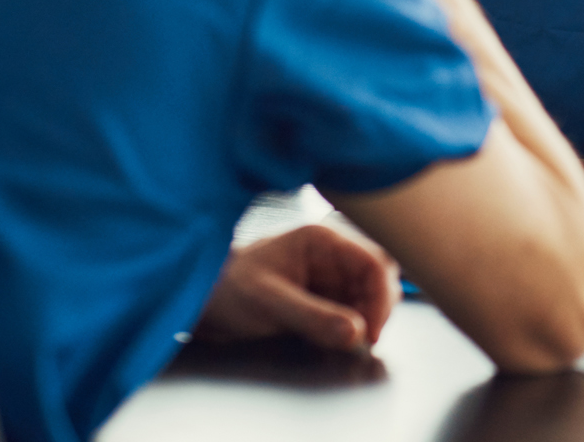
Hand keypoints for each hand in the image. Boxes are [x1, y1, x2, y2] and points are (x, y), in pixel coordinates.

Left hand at [195, 224, 400, 350]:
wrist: (202, 302)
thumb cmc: (227, 289)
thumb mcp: (268, 303)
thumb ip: (313, 317)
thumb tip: (357, 333)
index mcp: (322, 241)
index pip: (373, 262)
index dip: (381, 297)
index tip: (371, 332)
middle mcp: (332, 255)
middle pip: (380, 277)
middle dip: (378, 308)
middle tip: (364, 339)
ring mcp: (330, 277)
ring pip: (370, 296)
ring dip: (366, 320)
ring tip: (346, 342)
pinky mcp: (325, 298)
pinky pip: (353, 311)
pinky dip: (352, 329)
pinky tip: (336, 340)